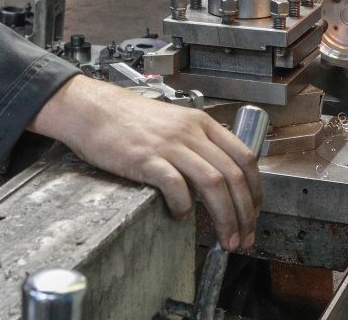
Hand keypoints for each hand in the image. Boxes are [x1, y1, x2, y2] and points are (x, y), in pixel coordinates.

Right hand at [29, 75, 261, 251]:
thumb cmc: (127, 119)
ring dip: (225, 217)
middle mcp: (190, 132)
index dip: (255, 191)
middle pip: (233, 176)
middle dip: (244, 214)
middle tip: (243, 237)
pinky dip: (184, 207)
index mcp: (200, 123)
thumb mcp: (172, 122)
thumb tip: (215, 178)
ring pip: (213, 184)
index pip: (244, 157)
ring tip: (224, 239)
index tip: (252, 214)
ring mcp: (169, 144)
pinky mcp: (146, 159)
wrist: (92, 108)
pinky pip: (176, 186)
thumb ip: (195, 144)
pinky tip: (181, 217)